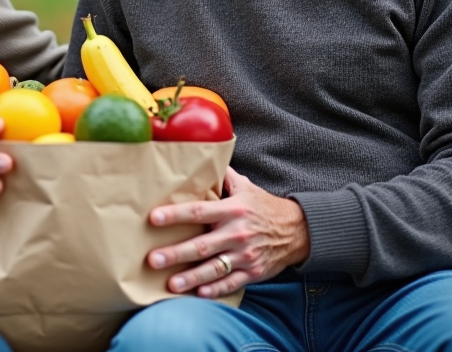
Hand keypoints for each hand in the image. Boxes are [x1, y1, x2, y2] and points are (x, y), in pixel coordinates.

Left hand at [146, 167, 309, 297]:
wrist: (297, 230)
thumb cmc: (264, 207)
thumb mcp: (246, 187)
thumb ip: (223, 176)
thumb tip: (202, 157)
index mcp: (232, 210)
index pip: (199, 211)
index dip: (176, 214)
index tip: (154, 218)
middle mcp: (237, 233)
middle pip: (203, 245)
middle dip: (177, 253)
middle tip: (153, 259)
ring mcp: (246, 255)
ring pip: (215, 268)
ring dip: (192, 277)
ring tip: (171, 284)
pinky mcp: (253, 272)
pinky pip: (232, 283)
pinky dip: (216, 289)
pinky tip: (199, 294)